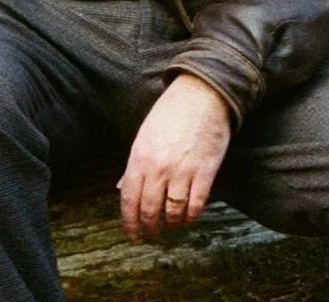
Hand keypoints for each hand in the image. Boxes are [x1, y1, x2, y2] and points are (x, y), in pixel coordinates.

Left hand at [117, 73, 231, 240]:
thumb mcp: (145, 134)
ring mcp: (183, 170)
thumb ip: (135, 163)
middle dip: (150, 228)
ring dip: (172, 224)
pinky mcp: (205, 172)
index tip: (132, 234)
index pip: (129, 198)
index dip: (130, 221)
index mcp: (140, 156)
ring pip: (173, 212)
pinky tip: (189, 217)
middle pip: (150, 210)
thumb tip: (122, 188)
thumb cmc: (171, 112)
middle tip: (153, 234)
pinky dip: (191, 217)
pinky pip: (196, 205)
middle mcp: (159, 167)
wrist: (202, 94)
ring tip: (172, 226)